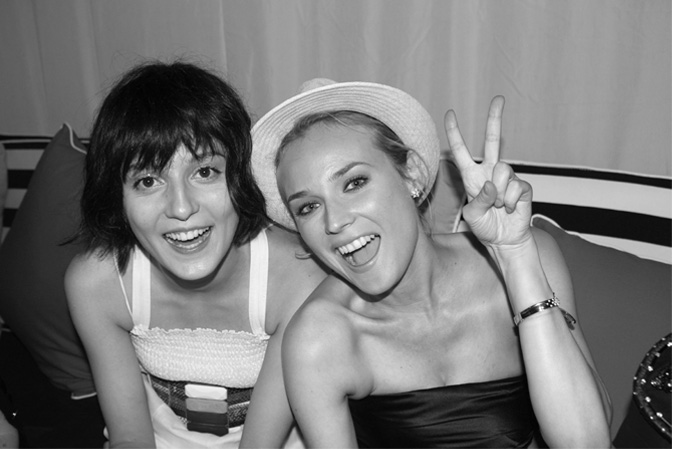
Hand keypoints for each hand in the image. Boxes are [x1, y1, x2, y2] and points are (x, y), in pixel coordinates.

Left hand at [444, 96, 532, 248]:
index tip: (450, 114)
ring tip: (498, 206)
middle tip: (499, 98)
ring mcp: (507, 178)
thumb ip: (477, 200)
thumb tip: (491, 184)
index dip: (454, 133)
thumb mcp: (472, 216)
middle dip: (495, 119)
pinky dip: (510, 201)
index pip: (461, 151)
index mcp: (472, 177)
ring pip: (504, 170)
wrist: (505, 241)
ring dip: (499, 193)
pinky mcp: (522, 187)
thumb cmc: (485, 228)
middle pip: (492, 141)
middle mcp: (489, 172)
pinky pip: (516, 186)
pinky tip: (509, 209)